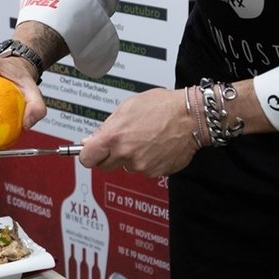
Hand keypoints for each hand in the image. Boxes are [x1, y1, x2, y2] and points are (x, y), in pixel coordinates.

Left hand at [79, 87, 197, 177]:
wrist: (191, 116)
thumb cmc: (162, 107)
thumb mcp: (126, 108)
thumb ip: (105, 127)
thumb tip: (90, 141)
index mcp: (114, 137)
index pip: (87, 158)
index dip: (88, 154)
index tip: (91, 151)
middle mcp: (126, 154)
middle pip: (104, 166)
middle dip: (109, 156)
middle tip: (122, 141)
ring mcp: (142, 166)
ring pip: (126, 167)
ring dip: (130, 157)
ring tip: (144, 138)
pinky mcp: (156, 172)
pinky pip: (144, 169)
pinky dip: (147, 160)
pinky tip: (155, 145)